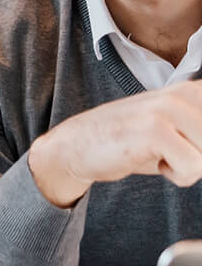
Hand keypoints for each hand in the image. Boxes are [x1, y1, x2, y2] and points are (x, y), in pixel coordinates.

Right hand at [28, 81, 201, 206]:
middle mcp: (185, 94)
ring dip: (188, 168)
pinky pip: (192, 168)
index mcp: (194, 91)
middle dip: (198, 158)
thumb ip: (199, 131)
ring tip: (161, 155)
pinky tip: (152, 161)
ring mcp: (169, 109)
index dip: (201, 143)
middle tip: (171, 152)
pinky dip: (175, 175)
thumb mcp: (176, 128)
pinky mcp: (154, 131)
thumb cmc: (129, 140)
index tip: (184, 144)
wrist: (76, 145)